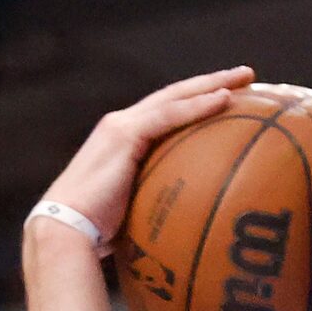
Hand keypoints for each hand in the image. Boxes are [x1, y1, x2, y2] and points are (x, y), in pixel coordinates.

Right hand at [31, 68, 253, 251]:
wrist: (64, 230)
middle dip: (210, 82)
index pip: (165, 114)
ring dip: (212, 85)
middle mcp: (120, 125)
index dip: (195, 103)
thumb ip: (153, 206)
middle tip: (246, 75)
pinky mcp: (124, 135)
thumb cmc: (94, 236)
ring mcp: (121, 127)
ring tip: (246, 77)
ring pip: (175, 96)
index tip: (227, 99)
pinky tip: (225, 100)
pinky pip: (169, 115)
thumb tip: (185, 229)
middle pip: (174, 95)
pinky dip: (198, 106)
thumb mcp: (130, 214)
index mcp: (122, 141)